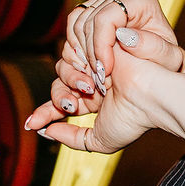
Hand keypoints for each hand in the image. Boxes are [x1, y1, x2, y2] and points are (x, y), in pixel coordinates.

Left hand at [25, 24, 184, 153]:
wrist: (153, 96)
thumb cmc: (134, 119)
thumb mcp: (100, 141)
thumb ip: (72, 139)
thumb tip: (47, 132)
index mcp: (96, 99)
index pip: (63, 103)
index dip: (46, 113)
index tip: (32, 124)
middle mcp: (94, 80)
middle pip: (59, 86)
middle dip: (58, 99)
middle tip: (72, 105)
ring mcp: (96, 62)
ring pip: (63, 68)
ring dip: (70, 82)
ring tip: (89, 87)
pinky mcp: (98, 45)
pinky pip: (72, 50)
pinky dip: (75, 66)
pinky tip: (90, 74)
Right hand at [46, 0, 179, 118]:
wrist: (158, 57)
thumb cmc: (165, 58)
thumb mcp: (167, 59)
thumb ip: (151, 47)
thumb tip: (125, 35)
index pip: (107, 17)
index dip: (101, 46)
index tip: (105, 70)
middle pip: (89, 20)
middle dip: (91, 52)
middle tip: (98, 76)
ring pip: (78, 22)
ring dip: (82, 51)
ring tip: (95, 72)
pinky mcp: (95, 5)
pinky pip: (74, 23)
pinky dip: (76, 45)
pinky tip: (88, 62)